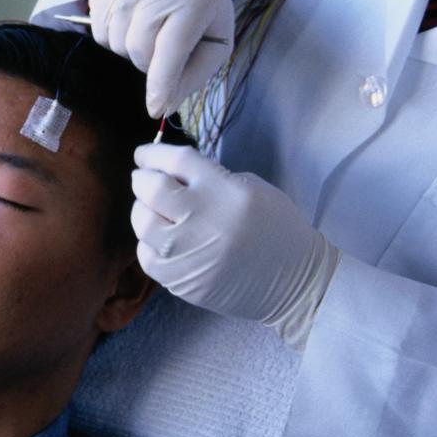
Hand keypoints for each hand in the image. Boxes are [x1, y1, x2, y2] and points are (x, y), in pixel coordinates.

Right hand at [88, 0, 234, 117]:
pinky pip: (95, 22)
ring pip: (111, 38)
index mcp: (196, 0)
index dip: (161, 83)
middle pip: (137, 47)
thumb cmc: (203, 16)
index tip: (155, 108)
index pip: (171, 50)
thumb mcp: (214, 46)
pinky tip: (130, 21)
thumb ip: (192, 78)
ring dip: (126, 47)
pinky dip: (110, 31)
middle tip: (161, 50)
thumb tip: (162, 107)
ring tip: (145, 33)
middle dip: (147, 62)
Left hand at [129, 144, 339, 349]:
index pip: (176, 161)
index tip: (144, 154)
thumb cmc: (275, 228)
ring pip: (142, 222)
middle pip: (150, 189)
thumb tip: (171, 172)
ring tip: (155, 210)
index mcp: (225, 192)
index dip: (153, 154)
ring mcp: (188, 255)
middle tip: (146, 179)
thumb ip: (210, 177)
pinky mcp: (180, 281)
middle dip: (142, 179)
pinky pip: (146, 256)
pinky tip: (163, 239)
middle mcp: (202, 221)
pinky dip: (148, 243)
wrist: (293, 282)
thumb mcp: (251, 188)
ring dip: (143, 210)